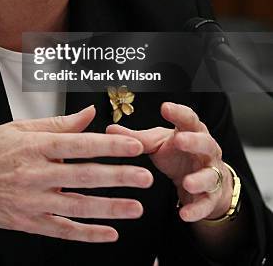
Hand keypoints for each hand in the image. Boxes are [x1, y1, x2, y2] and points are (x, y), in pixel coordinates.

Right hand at [0, 105, 153, 241]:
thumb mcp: (17, 128)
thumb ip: (57, 123)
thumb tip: (89, 114)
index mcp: (34, 146)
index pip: (80, 144)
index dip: (110, 145)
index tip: (134, 145)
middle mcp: (35, 174)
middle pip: (84, 176)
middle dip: (118, 177)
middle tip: (145, 177)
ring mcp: (32, 202)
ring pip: (78, 207)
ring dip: (110, 208)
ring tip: (136, 208)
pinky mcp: (28, 222)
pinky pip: (63, 230)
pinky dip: (87, 234)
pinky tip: (109, 233)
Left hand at [106, 102, 232, 222]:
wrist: (202, 181)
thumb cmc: (177, 154)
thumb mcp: (158, 144)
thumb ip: (137, 138)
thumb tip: (110, 130)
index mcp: (191, 132)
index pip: (188, 118)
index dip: (178, 112)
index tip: (165, 107)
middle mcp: (205, 151)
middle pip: (205, 142)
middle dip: (194, 141)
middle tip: (181, 140)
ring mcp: (211, 173)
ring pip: (210, 175)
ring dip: (199, 179)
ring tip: (187, 183)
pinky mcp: (211, 197)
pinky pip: (206, 203)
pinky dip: (196, 210)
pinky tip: (184, 214)